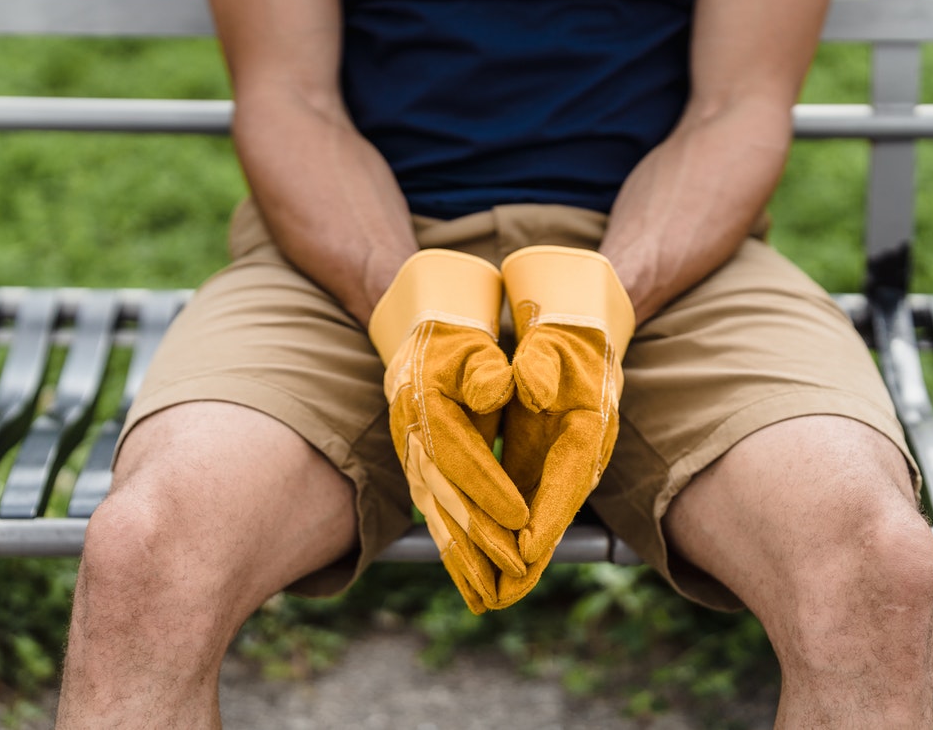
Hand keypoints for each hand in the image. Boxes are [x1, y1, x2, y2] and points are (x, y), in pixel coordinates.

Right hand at [369, 250, 529, 611]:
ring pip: (437, 516)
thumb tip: (504, 387)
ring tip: (491, 597)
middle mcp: (411, 438)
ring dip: (464, 559)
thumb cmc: (454, 337)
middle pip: (446, 497)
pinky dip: (454, 552)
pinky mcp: (420, 473)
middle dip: (482, 539)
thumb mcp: (472, 342)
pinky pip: (436, 519)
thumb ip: (488, 366)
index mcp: (424, 405)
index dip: (488, 489)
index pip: (457, 456)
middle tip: (518, 572)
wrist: (415, 334)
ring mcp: (411, 459)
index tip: (522, 520)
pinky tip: (472, 580)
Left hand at [493, 246, 634, 608]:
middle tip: (503, 595)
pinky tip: (487, 568)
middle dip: (530, 558)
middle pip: (555, 513)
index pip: (570, 477)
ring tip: (491, 598)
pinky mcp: (543, 469)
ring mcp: (563, 467)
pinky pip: (528, 512)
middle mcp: (582, 456)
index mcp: (590, 427)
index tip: (525, 549)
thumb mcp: (555, 342)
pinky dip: (509, 541)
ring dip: (518, 561)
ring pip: (540, 520)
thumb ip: (540, 362)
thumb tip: (525, 384)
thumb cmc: (567, 336)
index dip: (549, 514)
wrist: (583, 334)